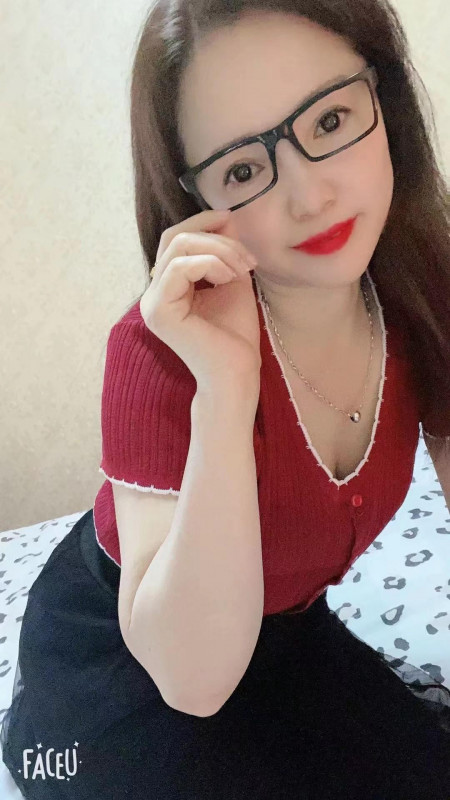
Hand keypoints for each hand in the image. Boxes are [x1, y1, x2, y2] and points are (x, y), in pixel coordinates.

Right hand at [140, 210, 260, 394]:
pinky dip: (209, 264)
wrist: (236, 373)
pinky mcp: (158, 310)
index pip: (178, 239)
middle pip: (174, 237)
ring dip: (217, 251)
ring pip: (177, 247)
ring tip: (241, 270)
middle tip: (245, 257)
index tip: (237, 230)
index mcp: (168, 286)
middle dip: (214, 237)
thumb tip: (224, 216)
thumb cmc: (235, 335)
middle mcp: (153, 292)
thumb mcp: (232, 280)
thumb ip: (224, 251)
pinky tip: (228, 278)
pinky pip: (178, 267)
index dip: (207, 225)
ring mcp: (152, 302)